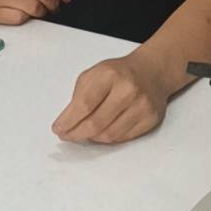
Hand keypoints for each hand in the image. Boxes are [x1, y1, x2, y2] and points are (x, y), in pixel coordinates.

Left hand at [52, 52, 168, 144]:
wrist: (152, 72)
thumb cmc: (119, 73)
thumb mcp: (94, 74)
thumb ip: (79, 96)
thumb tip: (67, 122)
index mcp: (110, 75)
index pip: (84, 105)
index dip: (68, 121)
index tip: (59, 128)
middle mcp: (128, 90)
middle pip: (95, 123)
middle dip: (76, 134)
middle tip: (67, 135)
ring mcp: (141, 106)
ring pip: (108, 135)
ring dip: (92, 137)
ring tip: (84, 132)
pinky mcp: (150, 119)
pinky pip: (123, 138)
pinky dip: (108, 138)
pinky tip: (102, 131)